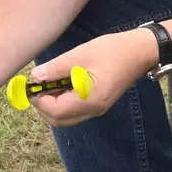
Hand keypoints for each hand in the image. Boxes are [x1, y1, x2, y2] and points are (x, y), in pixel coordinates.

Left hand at [29, 29, 156, 126]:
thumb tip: (35, 77)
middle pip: (58, 120)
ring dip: (52, 104)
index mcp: (90, 100)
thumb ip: (56, 68)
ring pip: (65, 118)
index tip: (31, 85)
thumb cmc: (112, 51)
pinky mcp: (97, 104)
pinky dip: (62, 102)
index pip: (56, 111)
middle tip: (38, 86)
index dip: (39, 100)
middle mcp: (93, 110)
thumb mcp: (80, 55)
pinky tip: (62, 84)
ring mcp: (96, 109)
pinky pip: (74, 111)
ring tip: (50, 83)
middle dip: (43, 106)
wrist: (140, 52)